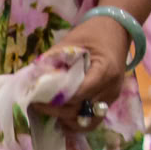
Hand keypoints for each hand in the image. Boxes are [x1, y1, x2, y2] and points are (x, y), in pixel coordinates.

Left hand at [33, 12, 136, 128]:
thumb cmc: (93, 33)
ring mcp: (112, 96)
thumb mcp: (71, 41)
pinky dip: (76, 120)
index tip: (38, 99)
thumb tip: (33, 78)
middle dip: (57, 111)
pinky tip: (62, 116)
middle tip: (38, 105)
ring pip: (88, 121)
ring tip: (50, 112)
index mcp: (105, 71)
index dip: (57, 100)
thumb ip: (53, 59)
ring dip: (68, 120)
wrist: (117, 29)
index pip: (79, 94)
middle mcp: (111, 88)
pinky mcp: (109, 101)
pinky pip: (93, 118)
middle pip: (81, 110)